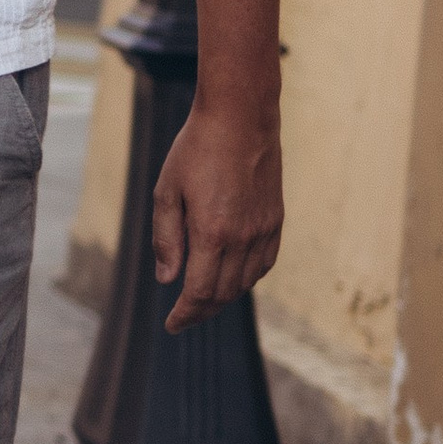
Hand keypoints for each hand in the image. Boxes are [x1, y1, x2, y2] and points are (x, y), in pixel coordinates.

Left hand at [152, 98, 283, 331]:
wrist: (241, 118)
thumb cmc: (195, 150)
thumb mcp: (167, 192)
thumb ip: (166, 239)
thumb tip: (167, 280)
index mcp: (212, 232)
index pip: (200, 292)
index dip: (185, 314)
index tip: (172, 325)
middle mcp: (243, 237)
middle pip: (224, 294)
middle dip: (201, 312)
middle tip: (183, 318)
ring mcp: (264, 229)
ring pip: (245, 282)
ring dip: (224, 298)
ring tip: (202, 302)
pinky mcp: (276, 220)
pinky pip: (264, 264)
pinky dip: (247, 279)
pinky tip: (233, 279)